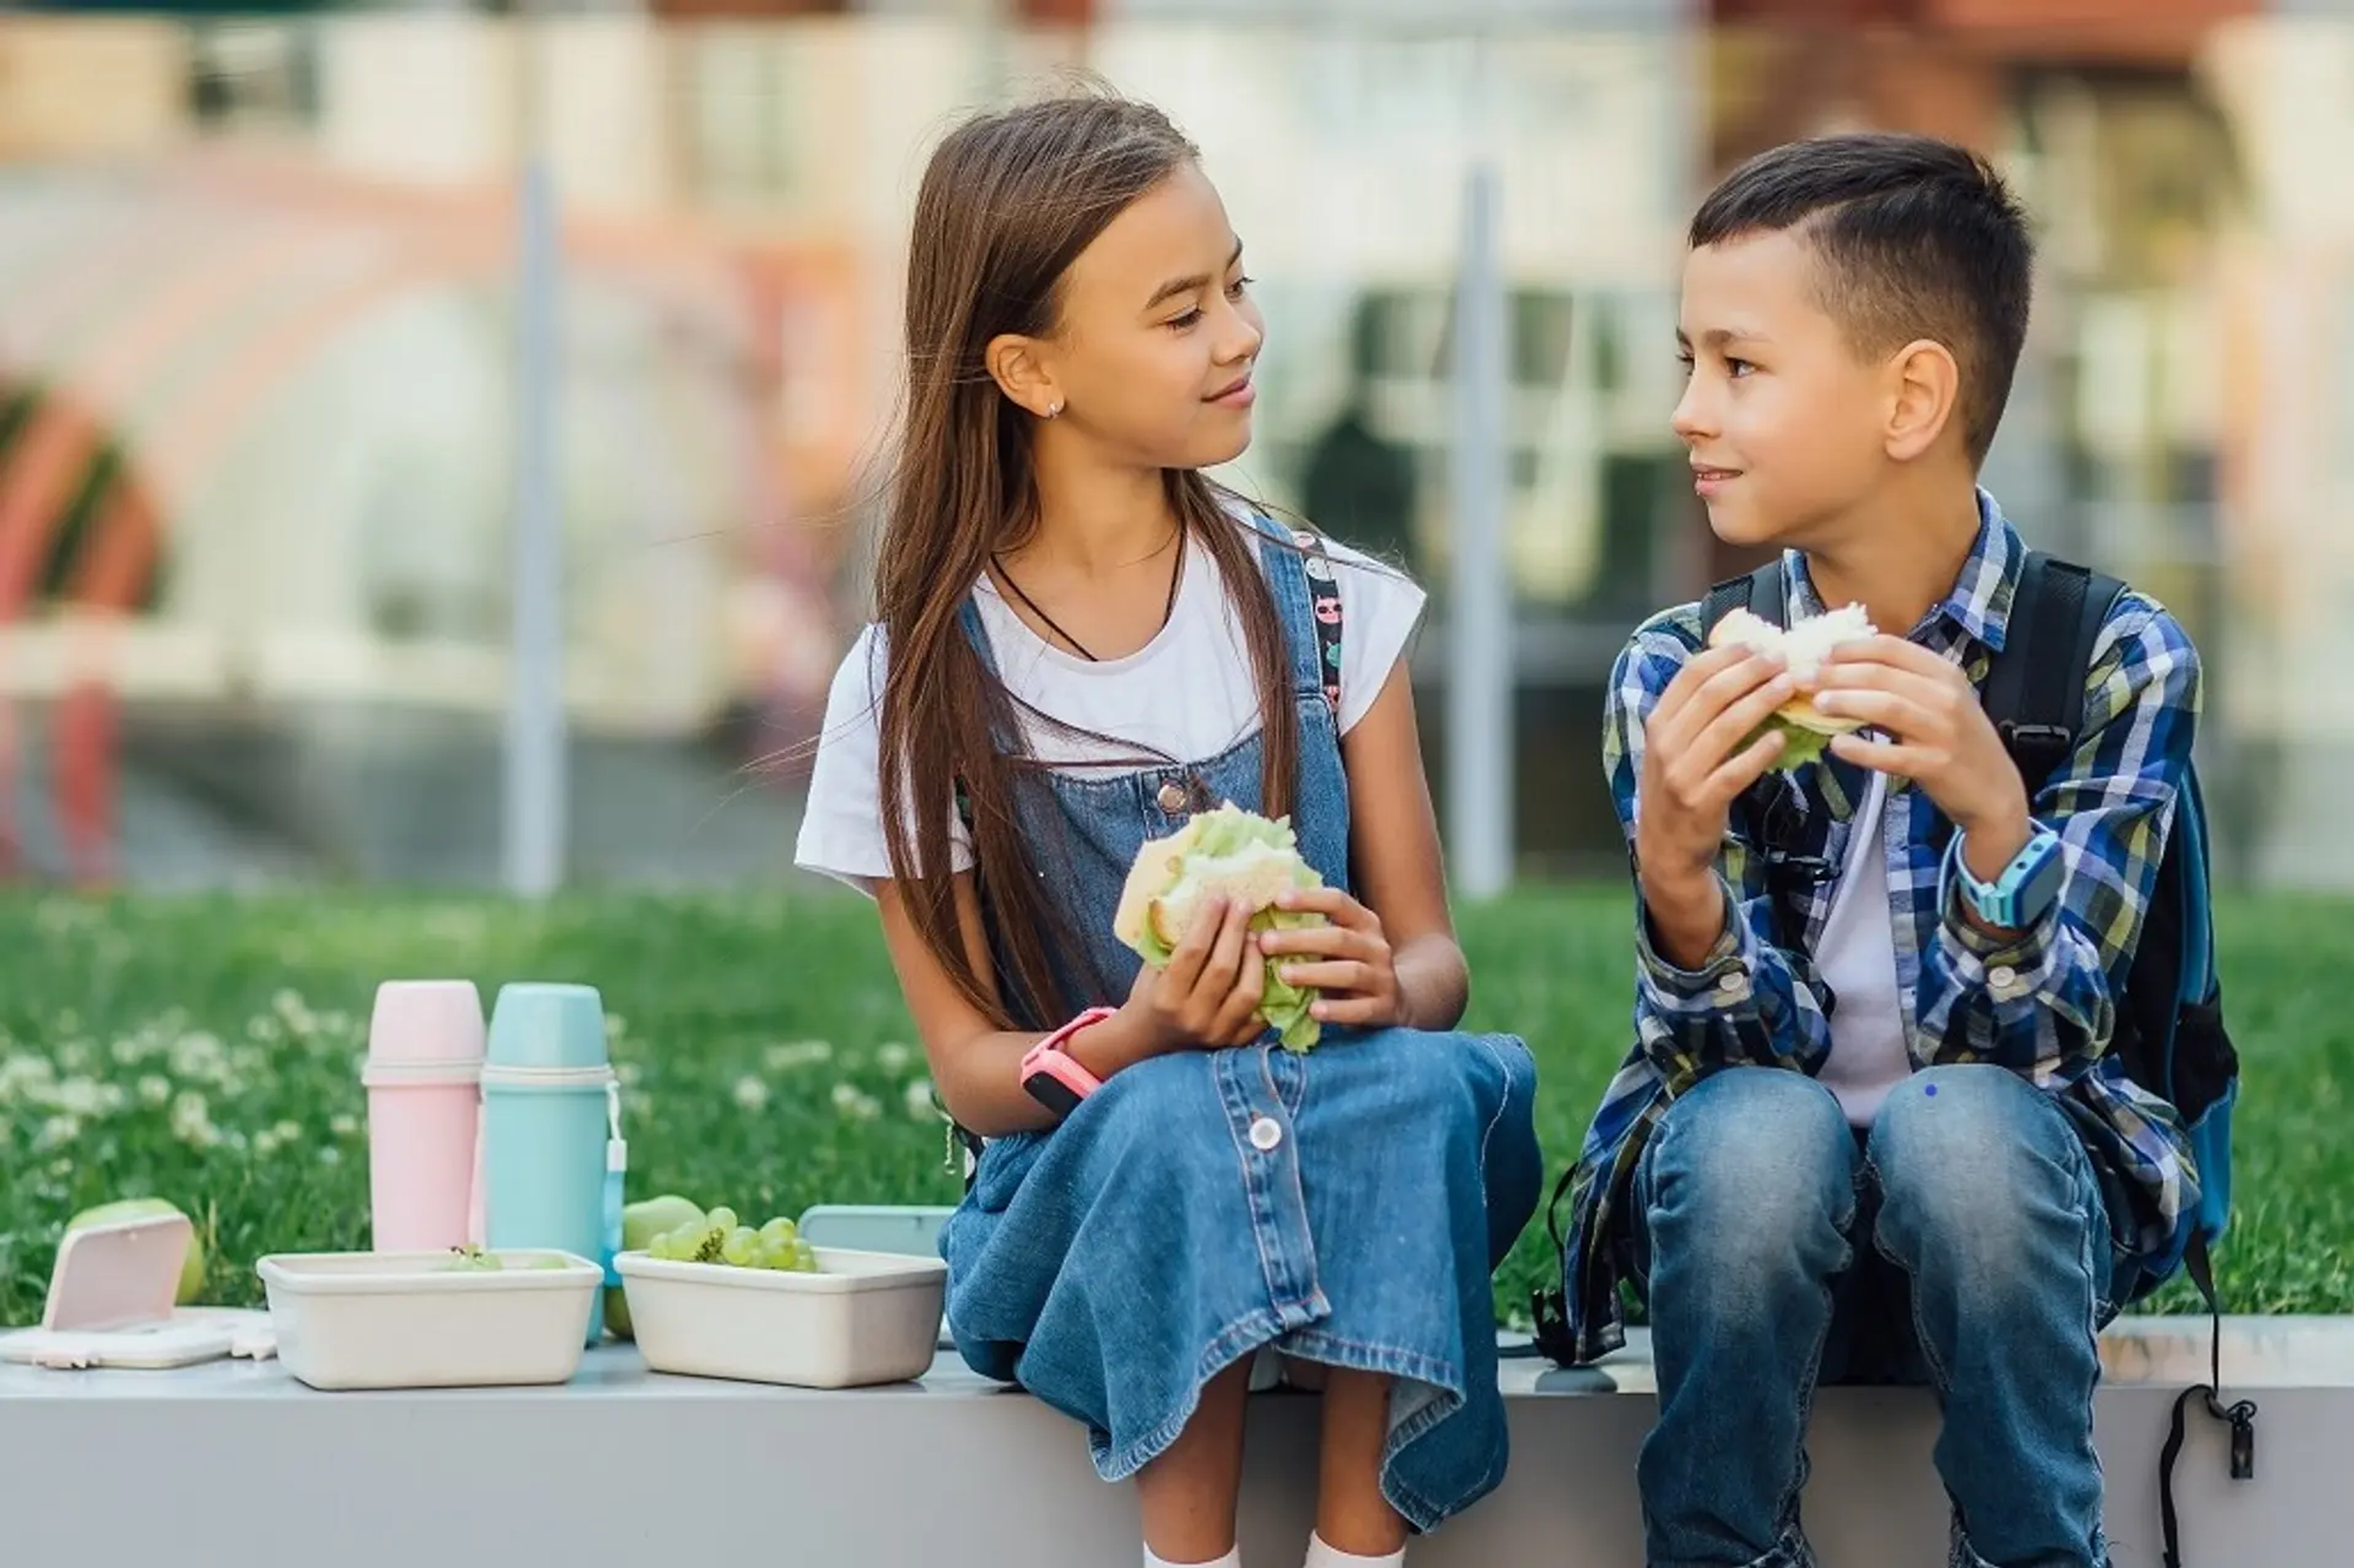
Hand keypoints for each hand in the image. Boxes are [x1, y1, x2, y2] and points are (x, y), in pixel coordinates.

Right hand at [1112, 896, 1270, 1054]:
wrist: (1148, 1043)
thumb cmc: (1149, 998)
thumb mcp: (1152, 969)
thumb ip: (1174, 944)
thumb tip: (1204, 903)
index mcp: (1166, 998)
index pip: (1193, 952)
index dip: (1209, 920)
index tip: (1219, 895)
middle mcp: (1193, 1018)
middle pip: (1224, 967)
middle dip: (1235, 930)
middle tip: (1244, 903)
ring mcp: (1217, 1034)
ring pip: (1248, 991)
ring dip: (1255, 958)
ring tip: (1255, 935)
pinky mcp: (1235, 1044)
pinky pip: (1261, 1013)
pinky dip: (1265, 987)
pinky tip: (1264, 964)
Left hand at [1258, 886, 1404, 1028]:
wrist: (1396, 999)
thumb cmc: (1352, 964)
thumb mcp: (1340, 941)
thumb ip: (1312, 929)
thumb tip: (1260, 915)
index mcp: (1364, 922)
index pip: (1338, 902)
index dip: (1309, 899)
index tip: (1277, 899)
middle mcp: (1377, 946)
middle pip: (1339, 939)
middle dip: (1300, 940)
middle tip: (1265, 942)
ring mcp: (1383, 977)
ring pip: (1349, 972)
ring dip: (1314, 973)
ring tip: (1284, 975)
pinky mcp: (1384, 1007)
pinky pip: (1361, 1009)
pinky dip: (1336, 1011)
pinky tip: (1313, 1011)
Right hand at [1634, 641, 1797, 899]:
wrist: (1665, 846)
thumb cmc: (1678, 786)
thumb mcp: (1674, 745)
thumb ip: (1696, 712)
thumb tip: (1740, 668)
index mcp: (1659, 722)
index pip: (1691, 674)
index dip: (1728, 655)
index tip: (1759, 645)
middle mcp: (1665, 743)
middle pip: (1711, 694)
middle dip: (1751, 671)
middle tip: (1783, 661)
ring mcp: (1681, 773)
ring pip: (1726, 727)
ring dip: (1761, 702)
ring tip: (1790, 687)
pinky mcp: (1702, 801)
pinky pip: (1736, 771)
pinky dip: (1760, 752)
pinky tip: (1781, 737)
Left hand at [1813, 636, 2029, 853]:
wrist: (1994, 790)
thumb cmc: (1957, 741)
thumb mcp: (1938, 702)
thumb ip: (1902, 683)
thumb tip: (1845, 668)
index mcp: (1944, 673)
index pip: (1890, 647)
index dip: (1849, 648)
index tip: (1819, 654)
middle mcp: (1945, 696)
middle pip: (1881, 674)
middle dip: (1835, 673)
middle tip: (1802, 678)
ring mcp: (1942, 730)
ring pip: (1885, 706)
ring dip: (1845, 701)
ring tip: (1816, 704)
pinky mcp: (1935, 763)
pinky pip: (1890, 754)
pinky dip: (1860, 750)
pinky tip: (1836, 746)